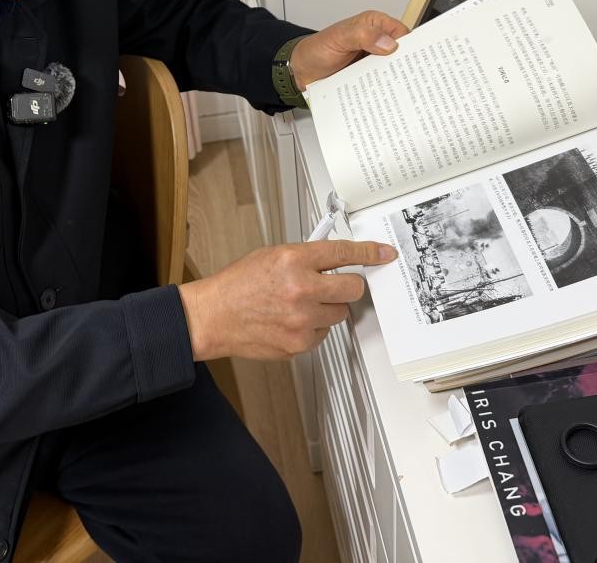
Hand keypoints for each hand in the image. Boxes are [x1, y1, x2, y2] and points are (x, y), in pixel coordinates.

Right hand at [178, 239, 397, 360]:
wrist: (213, 317)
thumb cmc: (238, 285)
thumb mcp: (271, 256)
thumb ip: (305, 256)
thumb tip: (335, 259)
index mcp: (293, 260)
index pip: (343, 253)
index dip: (369, 253)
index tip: (384, 254)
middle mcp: (301, 290)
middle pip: (352, 288)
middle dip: (347, 285)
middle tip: (334, 285)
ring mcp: (301, 320)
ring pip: (338, 313)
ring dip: (326, 308)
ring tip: (298, 304)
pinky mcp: (299, 343)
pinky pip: (322, 333)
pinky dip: (312, 327)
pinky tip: (290, 320)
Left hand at [290, 11, 410, 89]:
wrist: (300, 71)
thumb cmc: (317, 50)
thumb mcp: (339, 38)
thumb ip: (362, 35)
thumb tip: (388, 43)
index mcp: (374, 25)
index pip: (402, 33)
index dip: (411, 47)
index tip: (416, 61)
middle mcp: (376, 42)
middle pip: (400, 54)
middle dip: (406, 67)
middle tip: (412, 82)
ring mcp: (372, 61)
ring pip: (392, 71)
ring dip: (395, 81)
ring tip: (403, 94)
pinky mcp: (367, 77)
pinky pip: (380, 84)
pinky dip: (383, 90)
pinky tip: (387, 99)